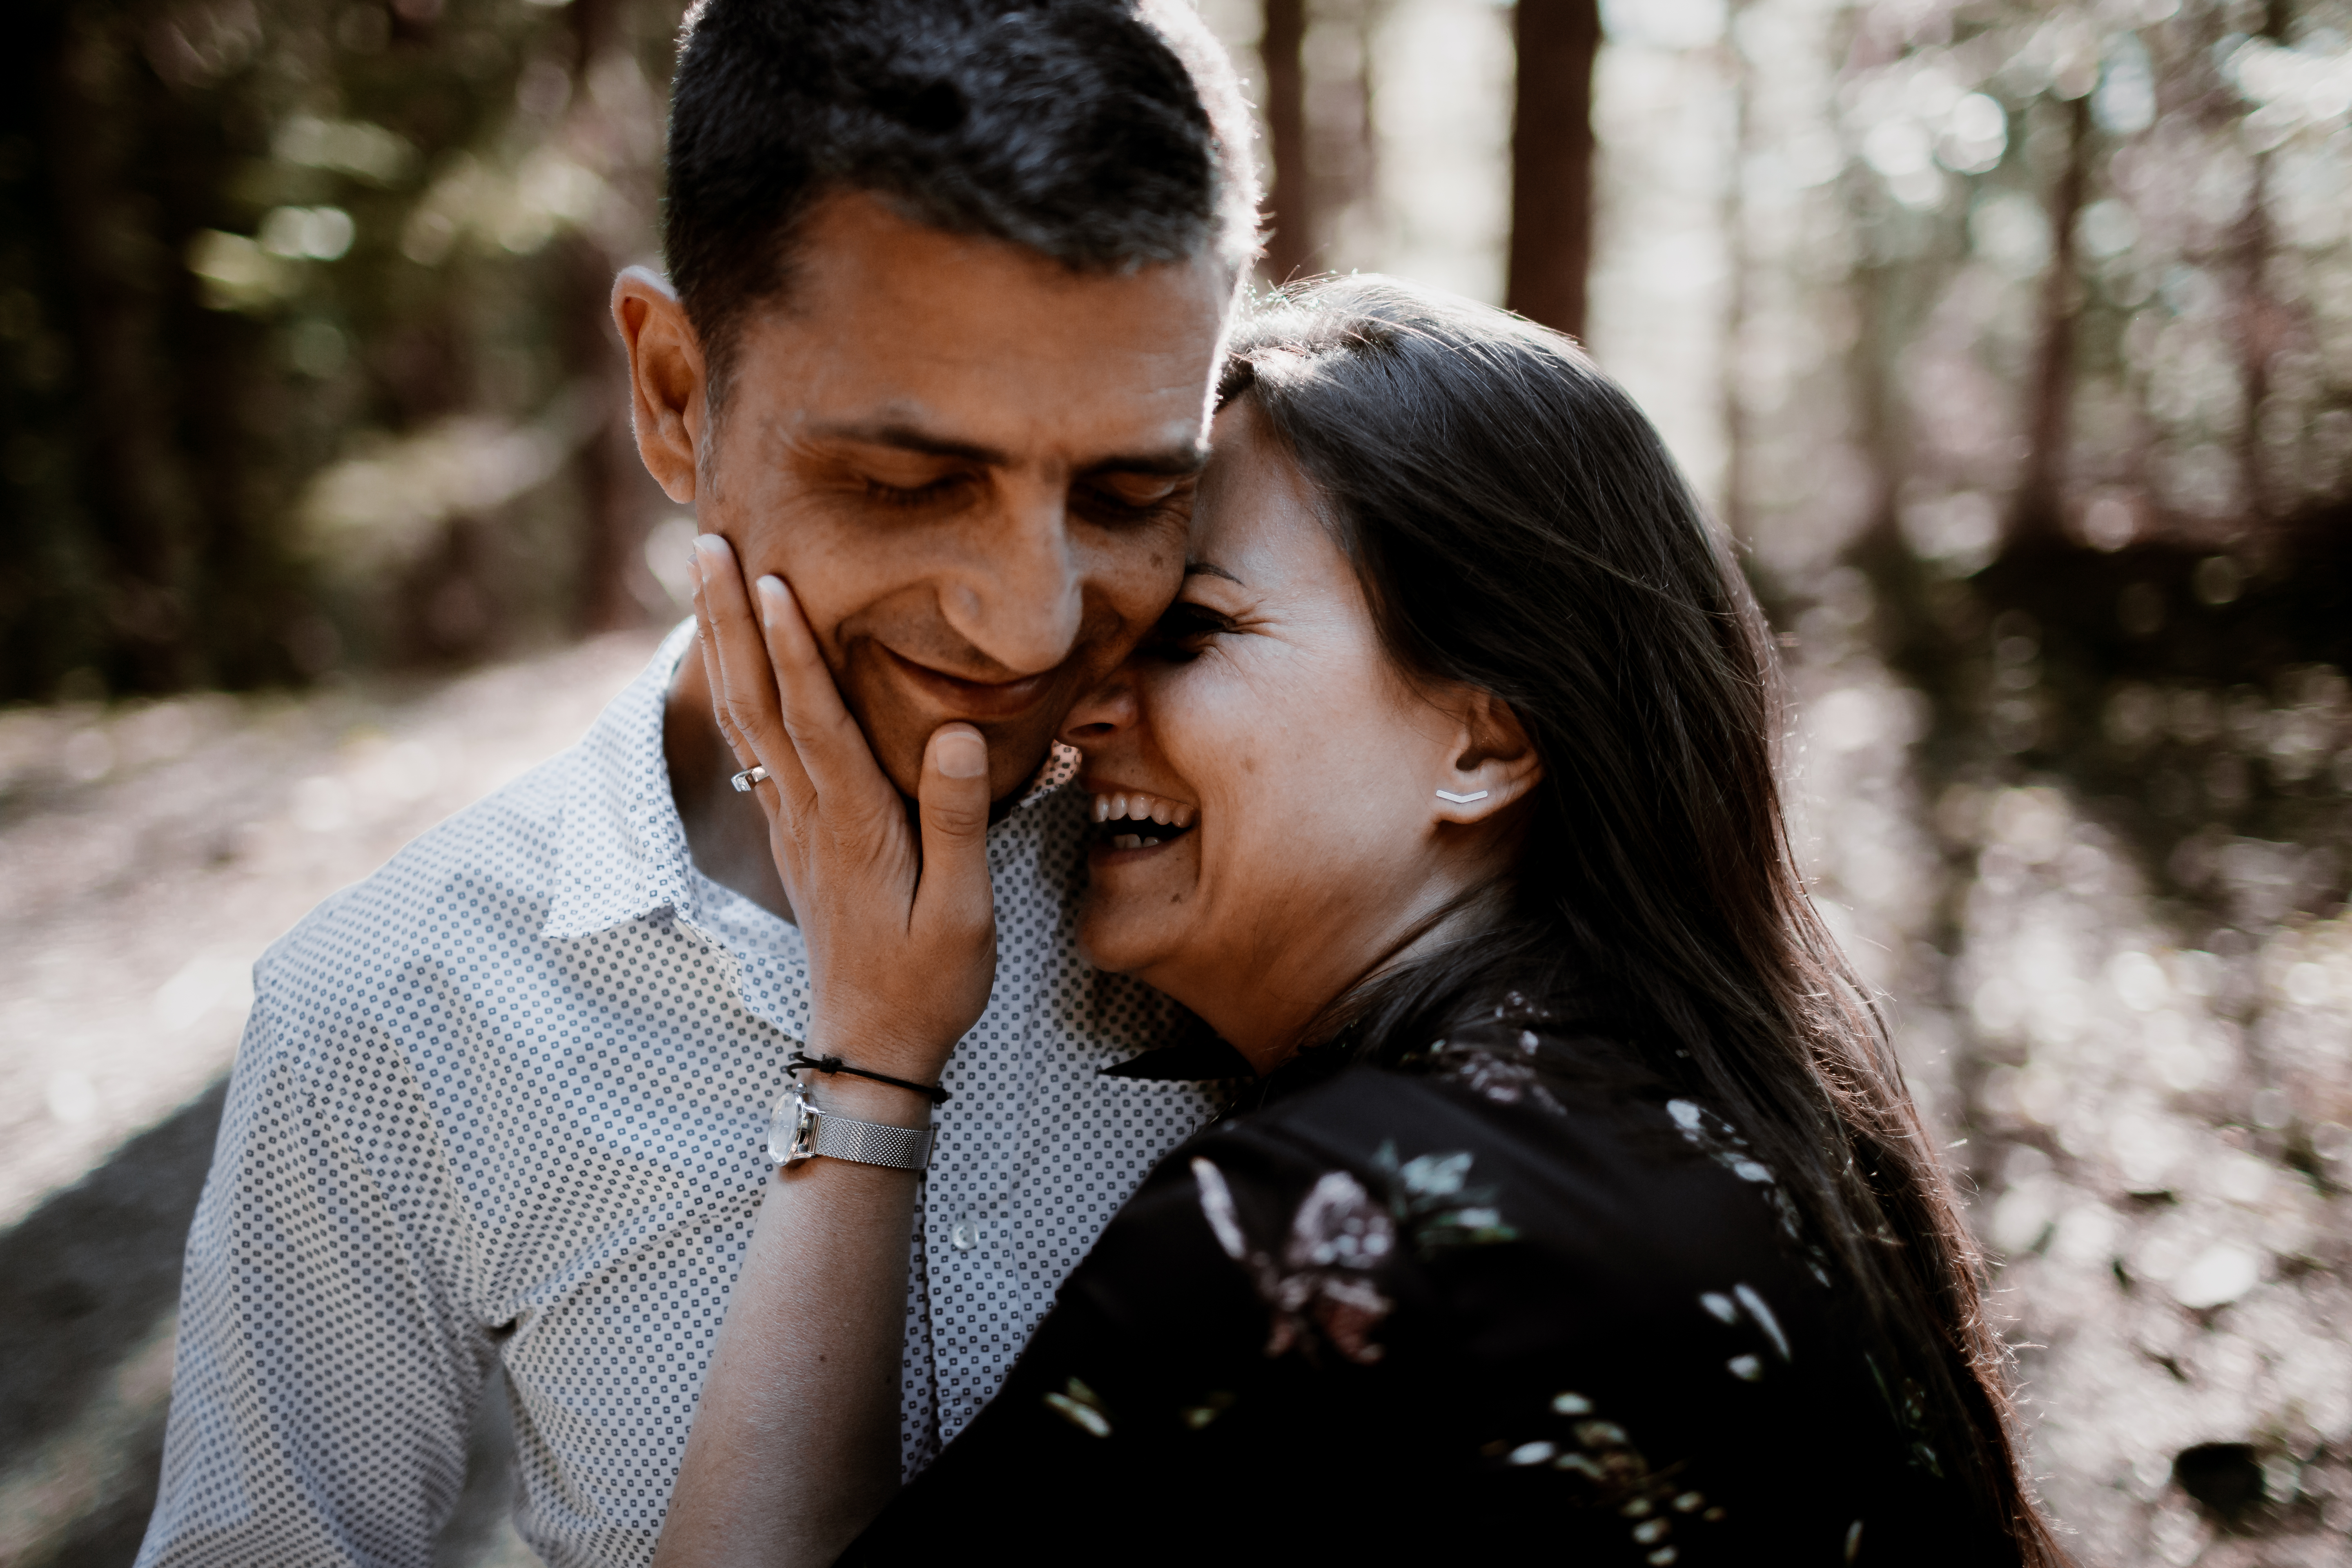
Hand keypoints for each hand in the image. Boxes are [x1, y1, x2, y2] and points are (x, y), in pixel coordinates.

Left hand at [690, 534, 996, 1088]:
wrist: (874, 1047)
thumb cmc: (930, 981)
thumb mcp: (963, 910)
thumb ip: (956, 822)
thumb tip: (955, 731)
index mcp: (854, 824)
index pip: (815, 719)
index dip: (791, 647)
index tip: (768, 578)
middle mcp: (809, 814)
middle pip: (756, 702)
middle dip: (728, 618)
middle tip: (704, 542)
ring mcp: (792, 824)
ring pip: (745, 718)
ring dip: (720, 643)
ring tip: (704, 577)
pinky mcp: (793, 835)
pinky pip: (754, 745)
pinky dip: (737, 689)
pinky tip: (732, 660)